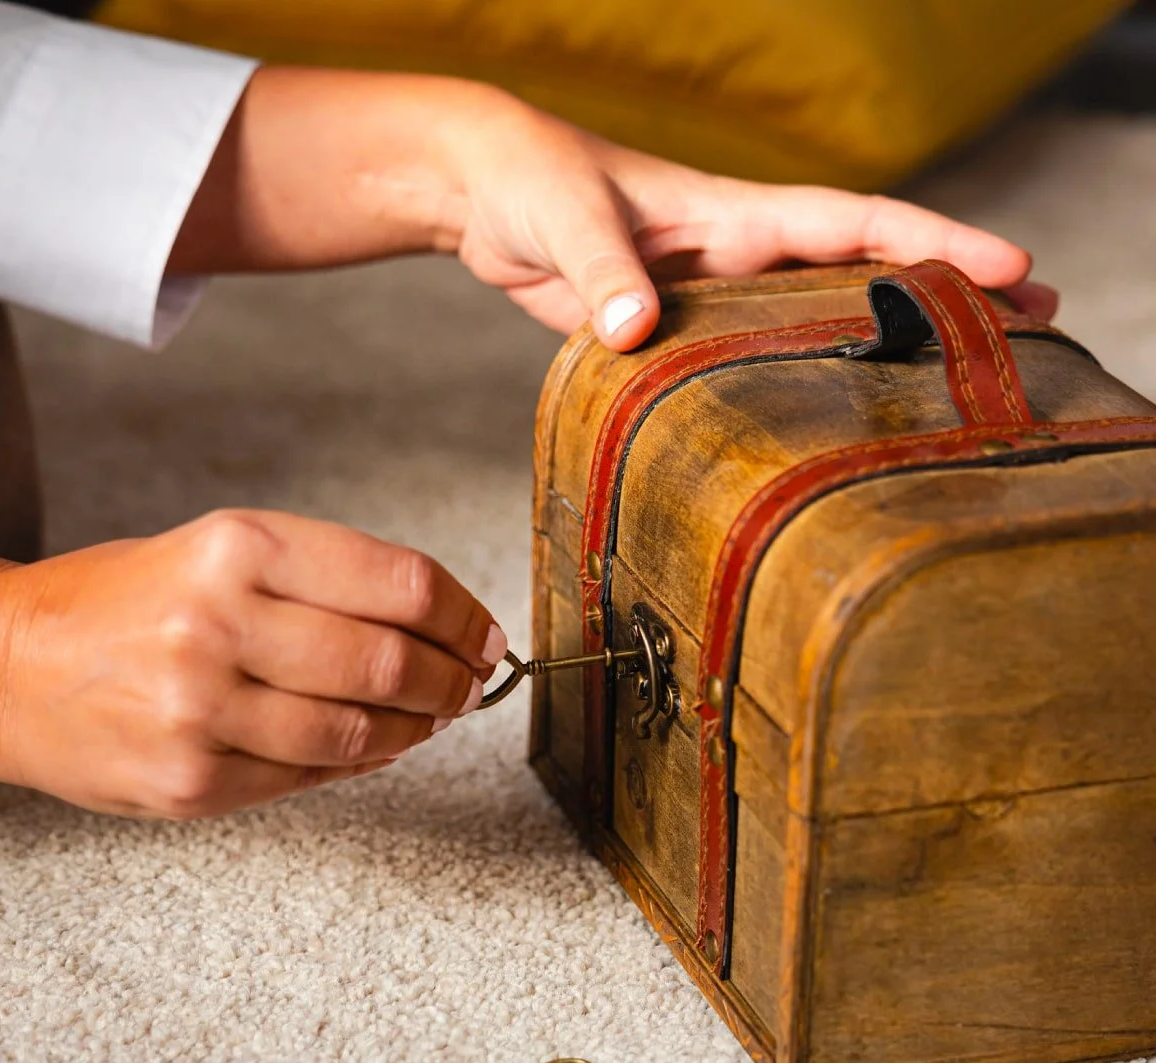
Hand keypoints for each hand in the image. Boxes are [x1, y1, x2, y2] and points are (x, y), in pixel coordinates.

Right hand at [0, 510, 504, 817]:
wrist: (2, 665)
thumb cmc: (122, 601)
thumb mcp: (216, 551)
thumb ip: (323, 583)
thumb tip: (441, 633)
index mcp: (237, 548)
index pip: (400, 583)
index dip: (464, 615)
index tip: (484, 636)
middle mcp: (221, 625)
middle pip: (390, 662)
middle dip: (451, 681)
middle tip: (468, 686)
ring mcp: (204, 712)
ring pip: (360, 732)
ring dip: (416, 730)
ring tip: (428, 720)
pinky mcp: (193, 783)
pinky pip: (312, 778)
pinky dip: (360, 764)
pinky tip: (372, 748)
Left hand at [437, 96, 1059, 346]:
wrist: (487, 193)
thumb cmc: (534, 182)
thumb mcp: (570, 220)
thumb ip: (605, 276)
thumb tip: (637, 329)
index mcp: (735, 213)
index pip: (855, 224)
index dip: (934, 245)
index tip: (1013, 269)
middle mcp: (741, 255)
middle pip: (866, 275)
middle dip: (949, 294)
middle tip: (1039, 326)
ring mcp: (716, 296)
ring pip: (822, 320)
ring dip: (889, 342)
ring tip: (965, 378)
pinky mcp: (680, 333)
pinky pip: (757, 359)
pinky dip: (803, 379)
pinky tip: (828, 417)